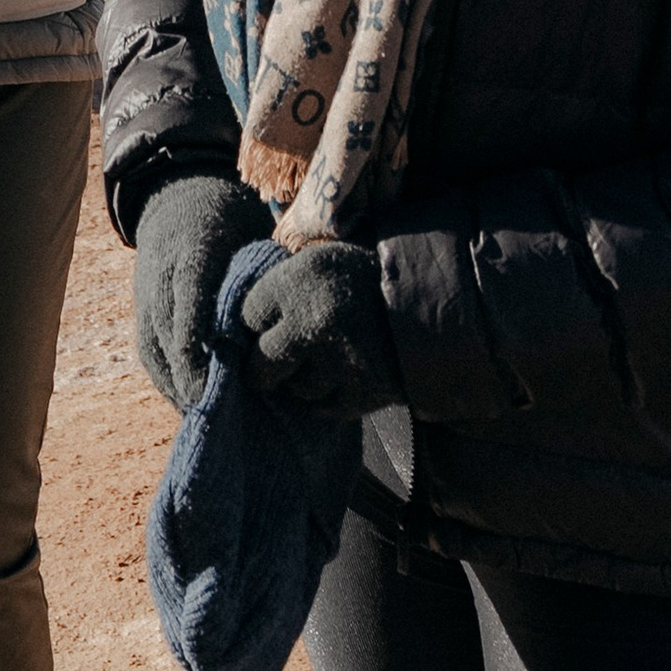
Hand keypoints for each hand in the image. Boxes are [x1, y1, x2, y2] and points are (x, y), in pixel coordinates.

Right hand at [131, 172, 275, 412]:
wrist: (182, 198)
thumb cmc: (231, 220)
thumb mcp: (252, 231)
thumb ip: (265, 271)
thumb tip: (288, 314)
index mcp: (195, 247)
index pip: (190, 293)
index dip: (196, 336)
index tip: (210, 374)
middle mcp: (164, 273)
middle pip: (167, 330)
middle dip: (187, 372)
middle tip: (212, 409)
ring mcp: (148, 292)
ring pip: (154, 347)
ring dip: (175, 383)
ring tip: (202, 415)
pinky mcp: (143, 308)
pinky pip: (149, 351)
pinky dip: (167, 379)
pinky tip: (188, 402)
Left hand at [241, 238, 403, 417]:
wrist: (429, 300)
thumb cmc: (365, 278)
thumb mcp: (320, 263)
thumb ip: (283, 287)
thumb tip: (241, 322)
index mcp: (301, 279)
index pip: (249, 314)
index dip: (256, 322)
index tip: (265, 326)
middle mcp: (314, 319)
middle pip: (262, 362)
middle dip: (262, 368)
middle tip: (266, 370)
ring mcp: (339, 359)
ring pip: (300, 388)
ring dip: (304, 381)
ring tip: (323, 364)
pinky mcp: (364, 389)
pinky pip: (328, 407)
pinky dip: (331, 397)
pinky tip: (342, 378)